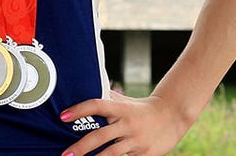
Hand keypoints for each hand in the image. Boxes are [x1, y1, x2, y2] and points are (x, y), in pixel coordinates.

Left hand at [58, 89, 191, 155]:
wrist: (173, 115)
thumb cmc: (141, 108)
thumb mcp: (126, 101)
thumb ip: (107, 97)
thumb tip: (86, 86)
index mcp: (121, 108)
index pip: (97, 105)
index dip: (79, 110)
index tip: (63, 116)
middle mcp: (127, 123)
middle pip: (100, 136)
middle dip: (81, 146)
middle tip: (66, 154)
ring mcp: (137, 140)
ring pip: (111, 153)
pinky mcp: (146, 154)